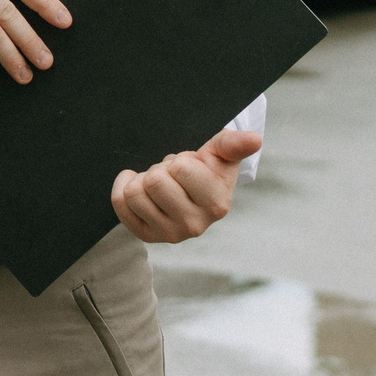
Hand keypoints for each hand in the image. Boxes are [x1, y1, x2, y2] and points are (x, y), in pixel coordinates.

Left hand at [111, 128, 262, 243]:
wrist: (193, 191)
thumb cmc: (209, 169)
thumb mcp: (222, 154)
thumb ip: (234, 144)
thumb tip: (255, 139)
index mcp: (217, 205)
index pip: (180, 168)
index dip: (181, 160)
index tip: (191, 167)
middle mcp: (194, 226)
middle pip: (155, 182)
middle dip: (161, 169)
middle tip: (173, 175)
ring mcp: (169, 234)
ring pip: (134, 193)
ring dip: (143, 179)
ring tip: (161, 183)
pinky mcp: (147, 236)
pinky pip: (120, 204)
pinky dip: (123, 188)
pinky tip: (139, 186)